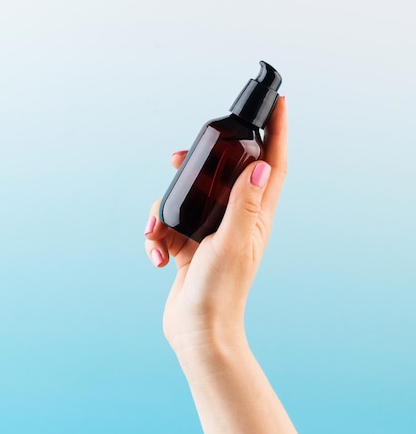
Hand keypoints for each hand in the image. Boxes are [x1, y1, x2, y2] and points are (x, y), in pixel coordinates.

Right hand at [144, 97, 286, 359]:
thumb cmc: (220, 291)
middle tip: (180, 156)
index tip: (278, 102)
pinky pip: (170, 223)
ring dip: (166, 207)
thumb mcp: (234, 243)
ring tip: (155, 229)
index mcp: (257, 215)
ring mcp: (212, 230)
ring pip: (188, 196)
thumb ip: (244, 203)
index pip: (273, 164)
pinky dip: (158, 234)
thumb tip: (260, 164)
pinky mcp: (190, 243)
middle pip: (224, 172)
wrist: (197, 332)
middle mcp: (237, 218)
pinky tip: (158, 255)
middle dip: (202, 160)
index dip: (277, 132)